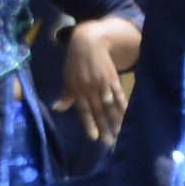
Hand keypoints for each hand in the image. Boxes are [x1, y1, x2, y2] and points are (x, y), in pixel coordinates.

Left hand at [63, 12, 139, 140]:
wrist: (89, 42)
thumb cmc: (75, 62)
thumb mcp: (68, 77)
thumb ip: (66, 94)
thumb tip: (57, 108)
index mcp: (78, 89)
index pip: (85, 111)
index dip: (90, 124)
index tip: (94, 138)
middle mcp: (90, 89)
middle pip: (99, 111)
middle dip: (104, 127)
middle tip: (110, 143)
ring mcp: (102, 84)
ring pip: (110, 105)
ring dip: (115, 120)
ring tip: (120, 133)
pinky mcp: (113, 78)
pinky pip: (119, 94)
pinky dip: (123, 105)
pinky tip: (127, 114)